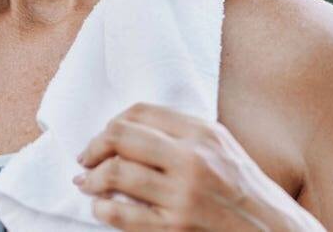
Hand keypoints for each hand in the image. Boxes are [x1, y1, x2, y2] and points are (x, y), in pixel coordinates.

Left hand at [74, 102, 320, 230]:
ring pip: (116, 174)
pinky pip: (123, 215)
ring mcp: (183, 196)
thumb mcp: (222, 149)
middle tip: (85, 158)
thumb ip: (182, 135)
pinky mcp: (175, 229)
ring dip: (91, 178)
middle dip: (94, 147)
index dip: (112, 122)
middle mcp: (192, 160)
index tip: (104, 135)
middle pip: (121, 137)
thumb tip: (129, 130)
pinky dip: (103, 210)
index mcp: (203, 133)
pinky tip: (101, 209)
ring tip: (86, 183)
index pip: (140, 113)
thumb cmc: (247, 192)